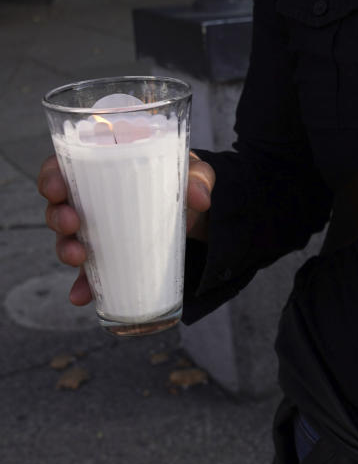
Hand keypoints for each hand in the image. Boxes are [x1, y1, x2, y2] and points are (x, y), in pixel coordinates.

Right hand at [37, 151, 215, 305]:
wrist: (198, 213)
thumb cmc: (185, 181)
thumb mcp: (195, 173)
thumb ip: (199, 179)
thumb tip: (201, 198)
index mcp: (104, 168)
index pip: (63, 167)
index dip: (51, 177)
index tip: (56, 189)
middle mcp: (91, 199)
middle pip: (58, 205)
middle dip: (57, 217)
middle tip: (72, 224)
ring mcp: (97, 230)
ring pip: (68, 239)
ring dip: (66, 250)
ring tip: (78, 259)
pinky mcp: (109, 255)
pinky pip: (90, 271)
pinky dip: (84, 284)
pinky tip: (82, 295)